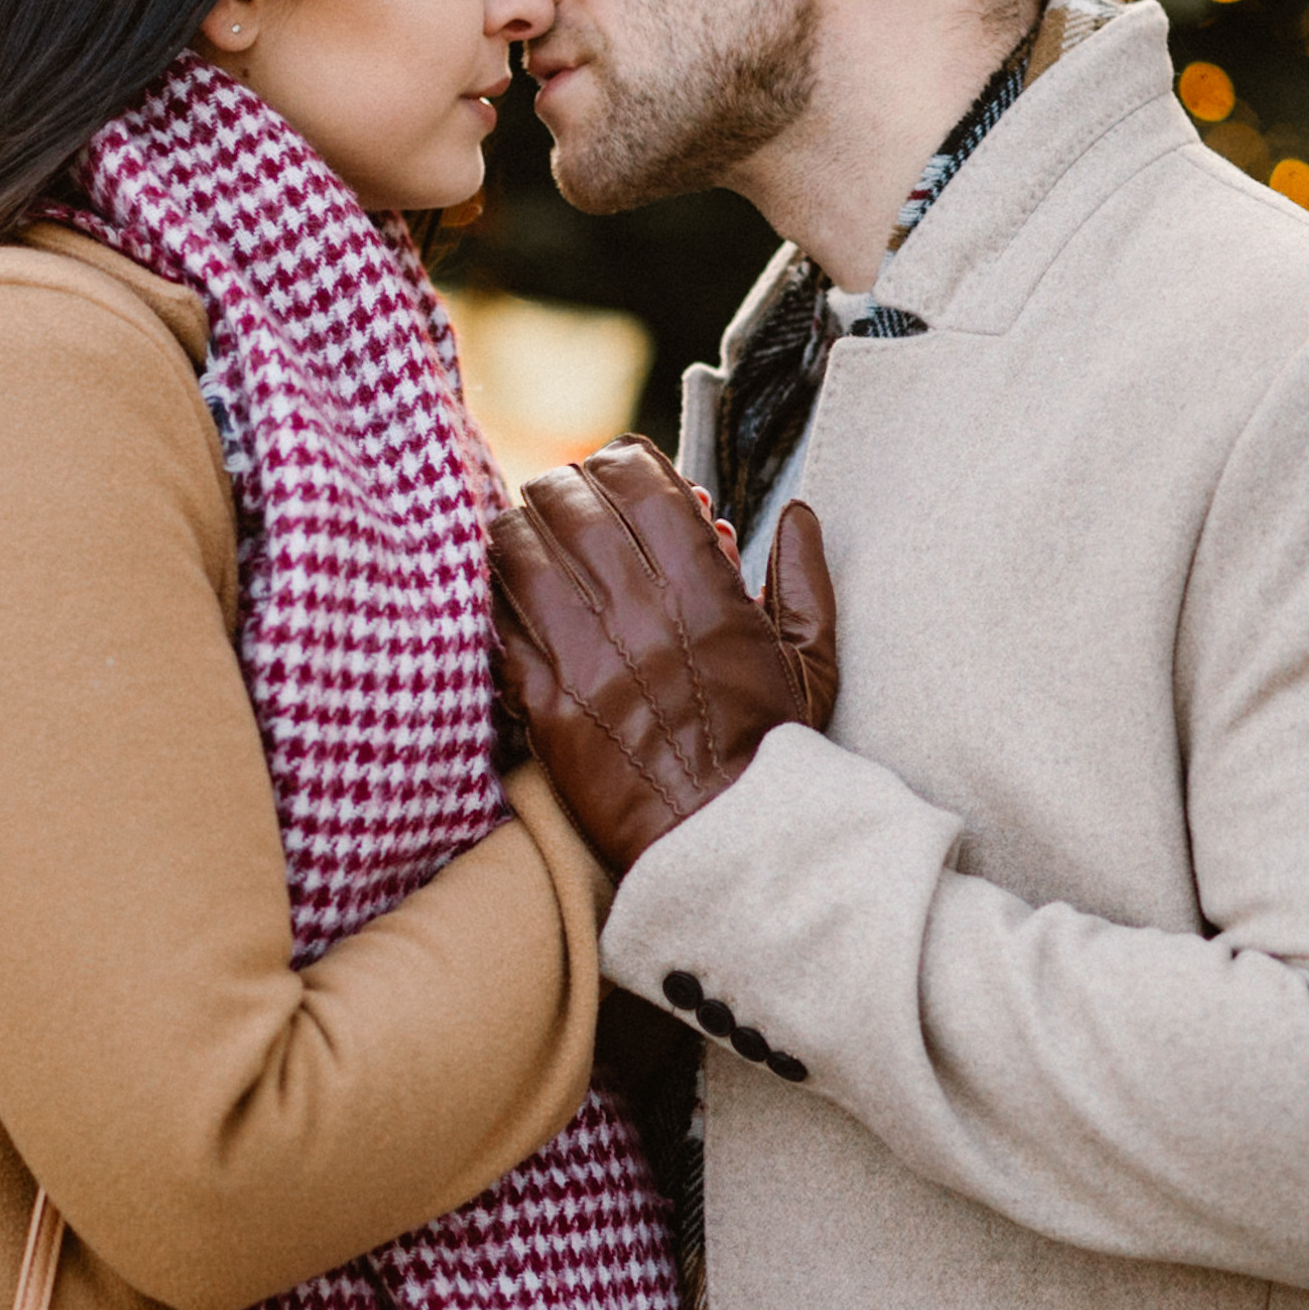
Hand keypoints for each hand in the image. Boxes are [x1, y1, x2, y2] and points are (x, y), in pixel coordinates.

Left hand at [490, 435, 838, 875]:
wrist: (726, 849)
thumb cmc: (771, 760)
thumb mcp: (812, 665)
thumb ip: (805, 581)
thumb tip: (801, 518)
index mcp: (705, 591)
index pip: (641, 481)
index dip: (621, 460)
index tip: (617, 468)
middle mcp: (639, 611)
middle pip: (570, 503)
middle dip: (561, 486)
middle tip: (560, 495)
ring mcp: (584, 656)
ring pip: (518, 551)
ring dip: (516, 531)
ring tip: (523, 534)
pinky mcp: (544, 704)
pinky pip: (497, 623)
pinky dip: (495, 598)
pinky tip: (504, 597)